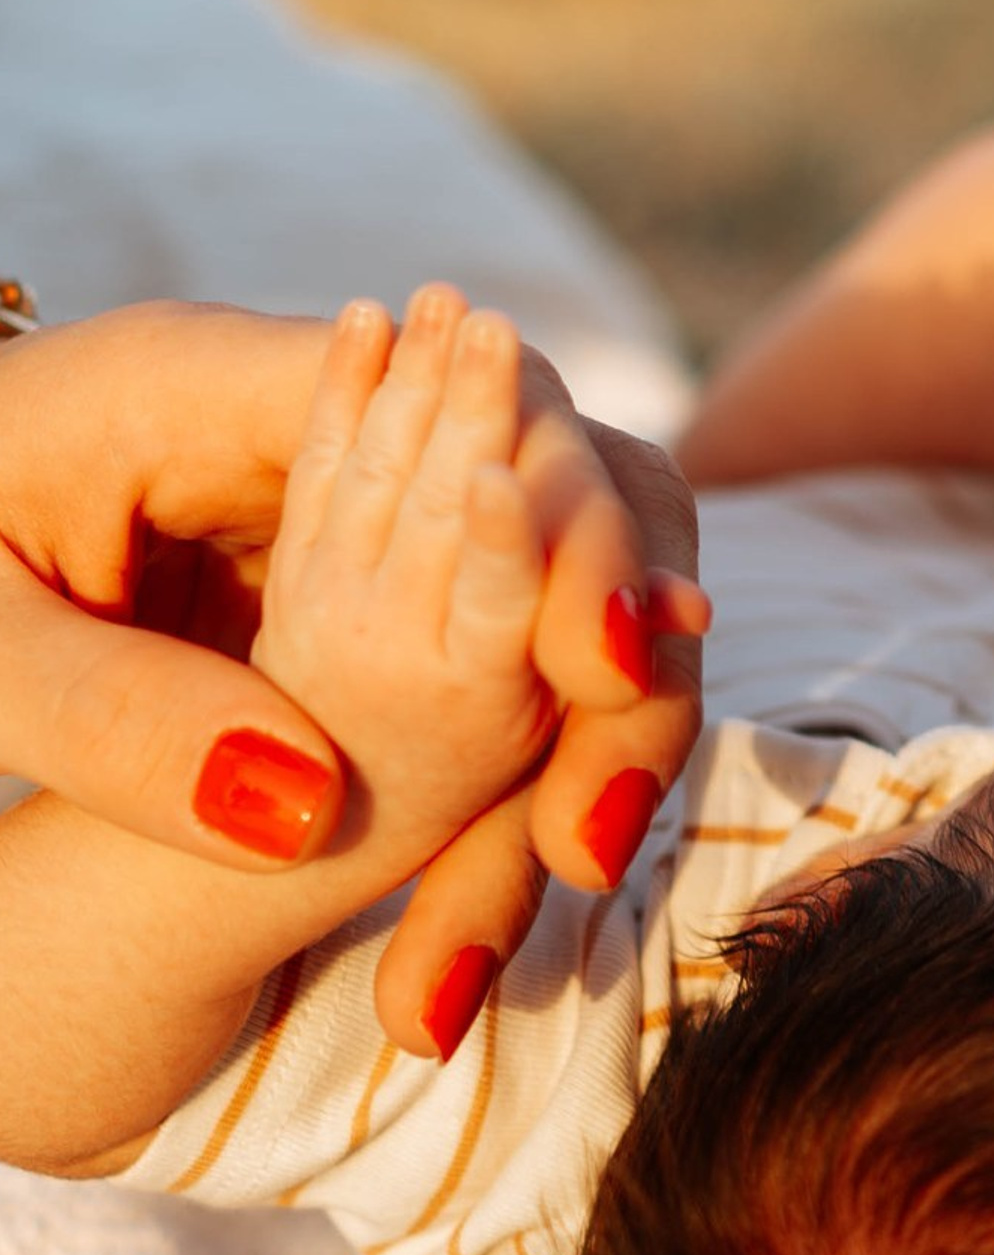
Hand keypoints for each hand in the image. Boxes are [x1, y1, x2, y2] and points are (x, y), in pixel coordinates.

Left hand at [0, 295, 707, 1057]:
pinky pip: (496, 654)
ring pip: (554, 591)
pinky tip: (536, 853)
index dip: (575, 534)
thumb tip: (309, 817)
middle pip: (576, 502)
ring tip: (565, 869)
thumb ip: (114, 720)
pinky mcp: (359, 590)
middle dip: (617, 665)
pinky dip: (531, 754)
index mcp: (227, 385)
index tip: (605, 672)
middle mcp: (331, 426)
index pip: (492, 409)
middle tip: (590, 833)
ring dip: (584, 732)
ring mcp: (357, 507)